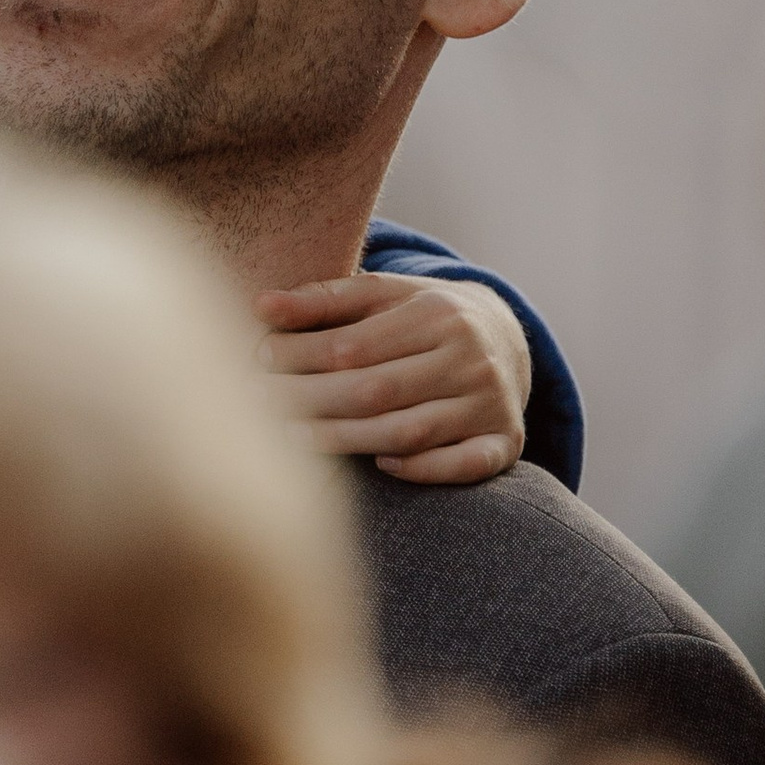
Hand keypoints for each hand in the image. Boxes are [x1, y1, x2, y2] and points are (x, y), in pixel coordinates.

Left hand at [254, 272, 530, 485]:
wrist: (506, 336)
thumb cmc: (425, 315)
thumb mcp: (383, 295)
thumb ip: (324, 299)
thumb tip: (260, 306)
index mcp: (439, 313)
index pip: (355, 345)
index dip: (301, 356)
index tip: (257, 361)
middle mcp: (471, 358)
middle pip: (377, 390)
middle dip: (310, 400)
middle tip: (258, 406)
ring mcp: (492, 403)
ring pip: (411, 431)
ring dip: (346, 440)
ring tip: (292, 439)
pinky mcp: (507, 442)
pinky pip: (463, 465)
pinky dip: (421, 469)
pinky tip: (378, 465)